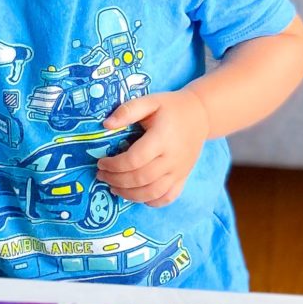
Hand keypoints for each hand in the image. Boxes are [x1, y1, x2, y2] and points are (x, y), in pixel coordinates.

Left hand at [96, 89, 209, 206]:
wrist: (201, 115)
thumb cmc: (171, 107)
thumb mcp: (150, 101)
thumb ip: (128, 111)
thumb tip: (106, 125)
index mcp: (162, 138)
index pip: (134, 159)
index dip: (114, 165)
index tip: (101, 163)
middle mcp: (172, 158)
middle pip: (141, 178)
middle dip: (117, 180)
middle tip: (102, 176)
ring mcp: (179, 171)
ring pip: (153, 192)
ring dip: (130, 195)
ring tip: (114, 188)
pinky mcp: (183, 178)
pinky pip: (168, 197)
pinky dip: (151, 202)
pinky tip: (137, 196)